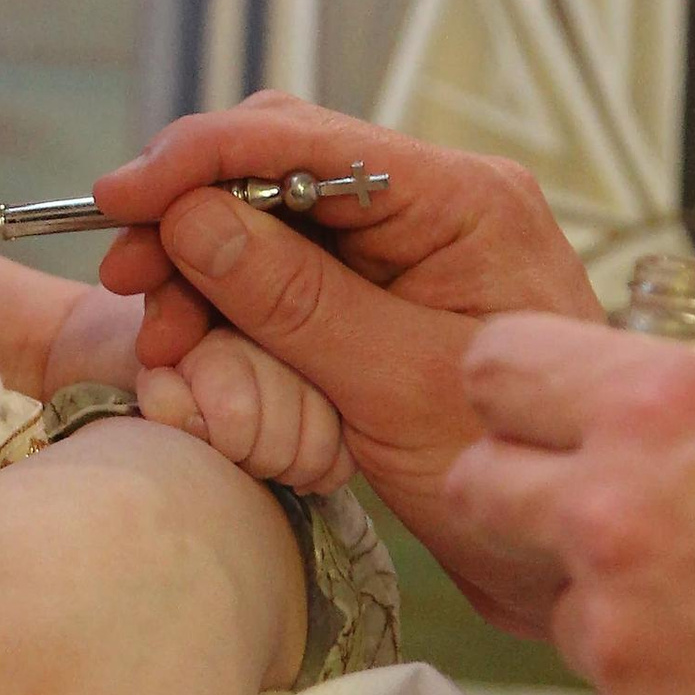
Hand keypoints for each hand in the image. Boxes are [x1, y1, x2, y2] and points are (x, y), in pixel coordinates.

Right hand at [94, 94, 601, 624]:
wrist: (574, 553)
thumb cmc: (516, 470)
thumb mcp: (396, 386)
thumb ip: (295, 298)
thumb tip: (191, 220)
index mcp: (461, 199)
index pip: (306, 140)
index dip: (199, 159)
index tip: (119, 197)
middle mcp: (435, 204)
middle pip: (279, 168)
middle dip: (189, 217)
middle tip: (127, 282)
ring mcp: (410, 249)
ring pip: (271, 223)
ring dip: (201, 273)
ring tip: (161, 341)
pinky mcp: (386, 298)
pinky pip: (289, 278)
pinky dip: (232, 309)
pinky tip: (196, 348)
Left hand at [446, 317, 694, 694]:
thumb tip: (643, 441)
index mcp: (669, 410)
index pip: (498, 367)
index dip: (520, 399)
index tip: (537, 420)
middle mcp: (617, 515)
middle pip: (479, 490)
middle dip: (527, 507)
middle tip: (609, 530)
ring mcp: (619, 641)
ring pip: (556, 613)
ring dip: (620, 620)